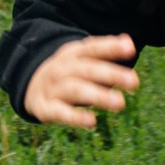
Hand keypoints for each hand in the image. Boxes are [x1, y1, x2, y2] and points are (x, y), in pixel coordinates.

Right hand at [23, 34, 140, 128]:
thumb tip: (129, 42)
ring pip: (76, 90)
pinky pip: (60, 113)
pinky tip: (92, 122)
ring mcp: (52, 88)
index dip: (111, 47)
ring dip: (98, 96)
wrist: (29, 83)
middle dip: (111, 75)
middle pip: (87, 70)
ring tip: (120, 103)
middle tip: (135, 82)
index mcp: (72, 54)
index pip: (92, 48)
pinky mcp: (45, 108)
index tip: (131, 48)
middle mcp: (62, 69)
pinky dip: (75, 117)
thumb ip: (105, 49)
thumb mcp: (81, 57)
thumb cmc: (67, 71)